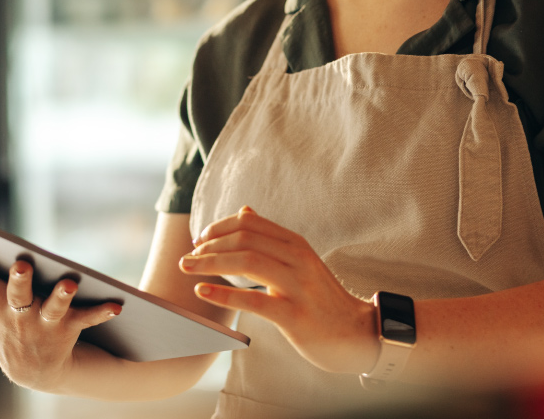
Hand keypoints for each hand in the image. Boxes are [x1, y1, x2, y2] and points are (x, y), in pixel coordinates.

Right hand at [0, 245, 121, 391]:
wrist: (35, 371)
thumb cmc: (1, 327)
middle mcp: (17, 314)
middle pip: (16, 294)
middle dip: (18, 281)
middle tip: (22, 264)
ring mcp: (44, 324)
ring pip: (53, 308)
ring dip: (61, 296)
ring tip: (69, 283)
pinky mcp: (69, 329)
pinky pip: (87, 318)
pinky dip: (102, 311)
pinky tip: (117, 304)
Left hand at [180, 207, 377, 374]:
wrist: (355, 332)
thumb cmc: (321, 298)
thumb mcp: (300, 261)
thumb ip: (272, 238)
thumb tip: (244, 210)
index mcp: (296, 244)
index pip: (251, 223)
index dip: (220, 227)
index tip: (200, 239)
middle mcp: (298, 259)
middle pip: (245, 239)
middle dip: (209, 245)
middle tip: (187, 257)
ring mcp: (298, 286)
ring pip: (247, 262)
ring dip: (210, 263)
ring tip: (187, 268)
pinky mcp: (294, 315)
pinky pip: (253, 301)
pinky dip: (223, 294)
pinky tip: (202, 292)